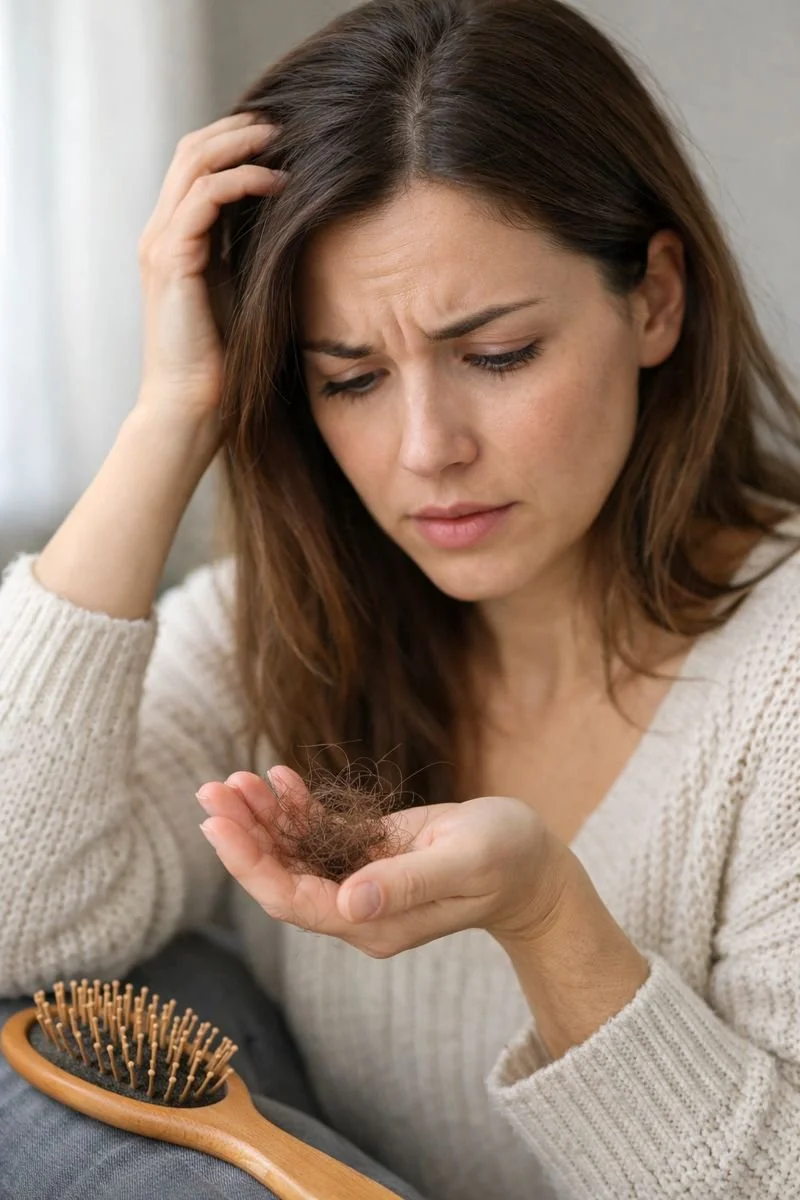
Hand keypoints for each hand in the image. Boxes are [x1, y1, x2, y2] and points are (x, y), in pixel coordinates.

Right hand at [136, 112, 286, 420]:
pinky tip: (278, 184)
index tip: (282, 137)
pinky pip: (204, 198)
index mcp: (175, 238)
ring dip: (242, 144)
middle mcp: (161, 233)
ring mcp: (161, 244)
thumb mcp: (241, 293)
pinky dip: (241, 181)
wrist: (192, 406)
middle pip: (192, 150)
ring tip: (284, 141)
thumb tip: (292, 223)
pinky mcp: (171, 260)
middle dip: (239, 129)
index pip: (197, 165)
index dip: (235, 141)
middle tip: (286, 124)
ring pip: (194, 163)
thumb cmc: (224, 360)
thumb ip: (250, 255)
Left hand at [195, 767, 574, 955]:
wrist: (532, 865)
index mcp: (374, 924)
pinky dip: (295, 807)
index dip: (250, 863)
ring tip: (232, 778)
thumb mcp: (463, 864)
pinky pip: (319, 835)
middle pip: (281, 878)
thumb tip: (349, 903)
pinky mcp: (369, 856)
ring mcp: (361, 884)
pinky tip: (278, 778)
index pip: (293, 900)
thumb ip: (407, 884)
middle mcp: (358, 910)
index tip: (218, 824)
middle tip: (210, 789)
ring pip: (294, 856)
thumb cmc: (506, 861)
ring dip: (261, 818)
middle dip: (243, 836)